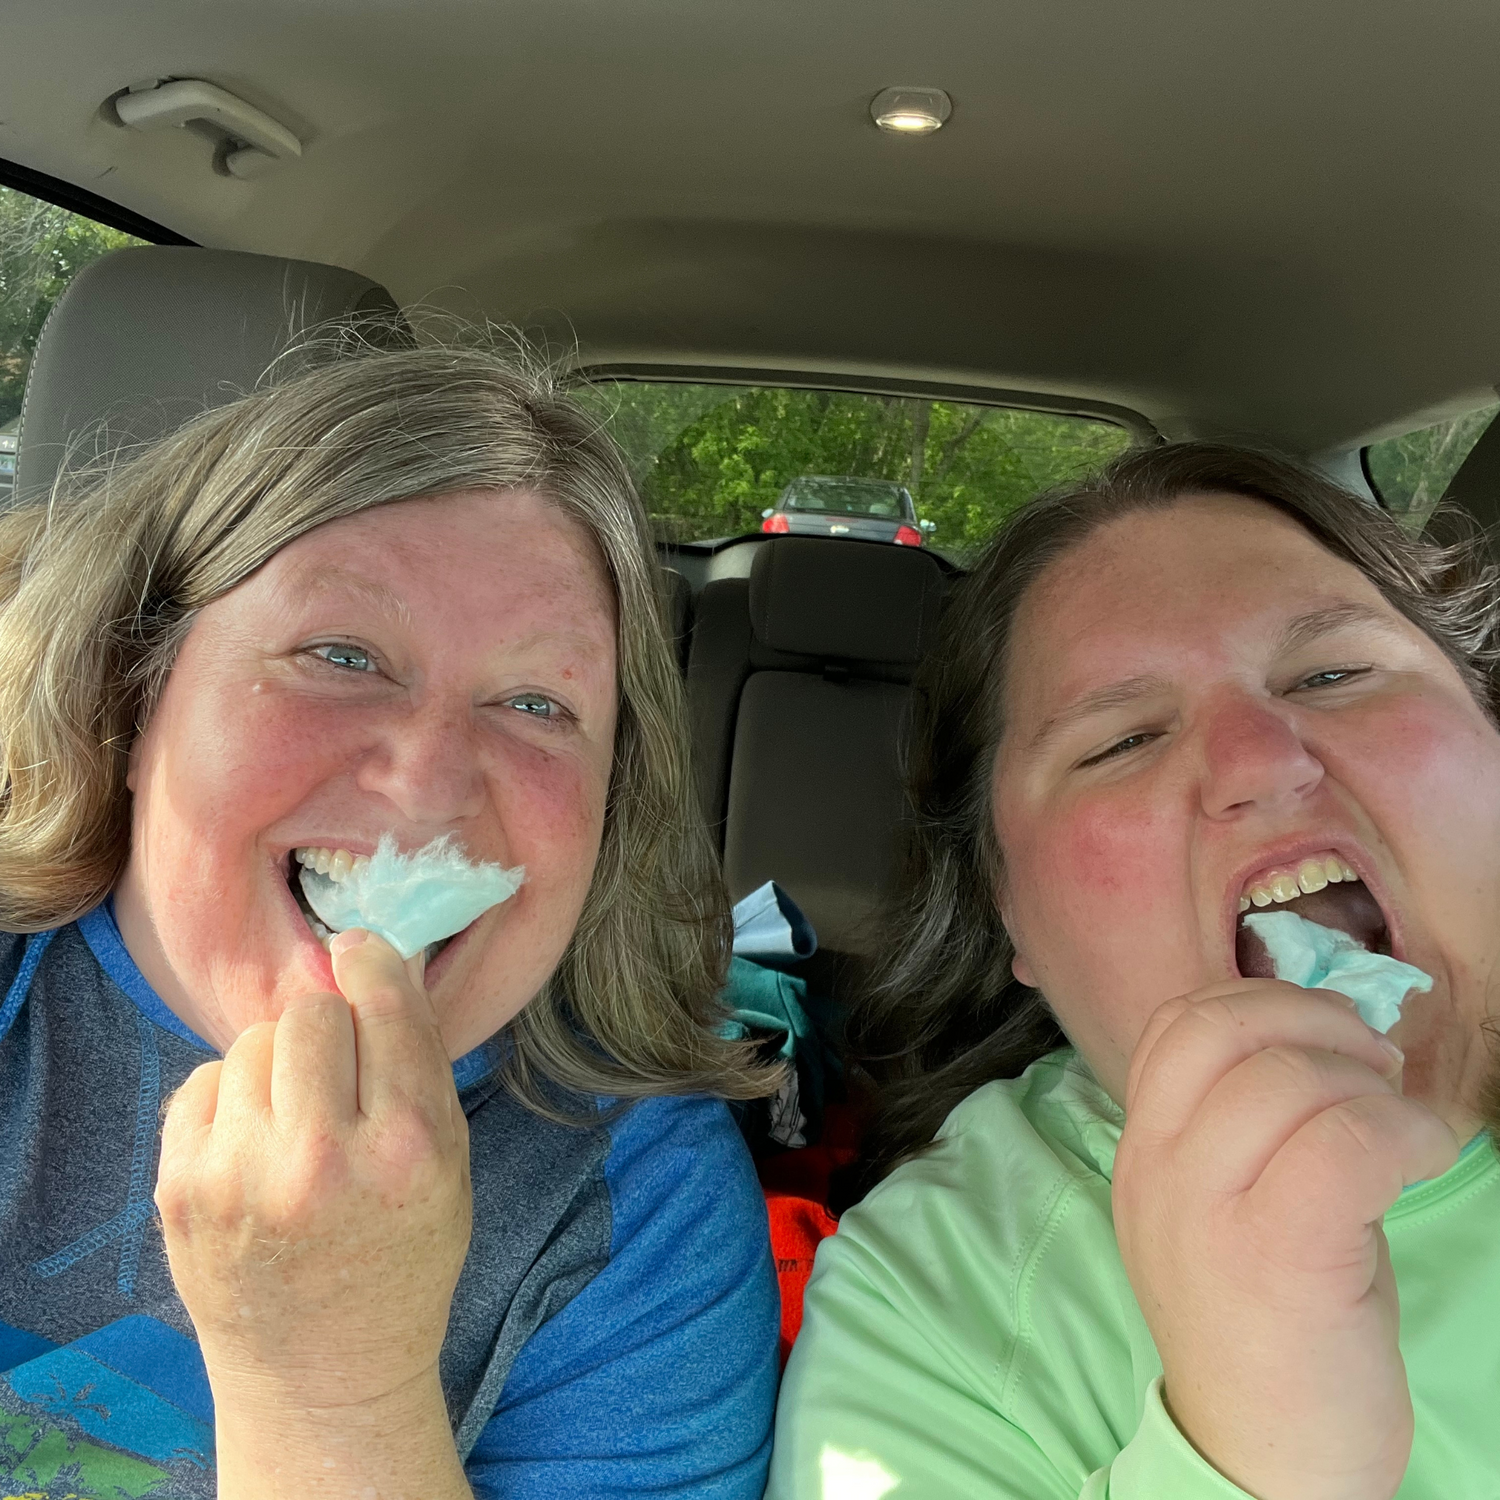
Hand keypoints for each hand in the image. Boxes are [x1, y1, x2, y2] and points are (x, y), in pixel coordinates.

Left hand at [156, 929, 471, 1495]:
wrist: (325, 1369)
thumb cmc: (402, 1254)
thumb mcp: (449, 1161)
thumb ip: (416, 1061)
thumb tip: (366, 955)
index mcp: (407, 1146)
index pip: (382, 1004)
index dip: (370, 962)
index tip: (358, 951)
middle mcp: (322, 1158)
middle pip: (309, 1014)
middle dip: (327, 1026)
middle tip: (338, 1070)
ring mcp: (241, 1175)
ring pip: (252, 1041)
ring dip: (277, 1062)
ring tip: (296, 1115)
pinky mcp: (181, 1189)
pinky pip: (204, 1081)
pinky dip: (231, 1097)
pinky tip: (255, 1143)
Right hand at [1113, 979, 1456, 1499]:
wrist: (1260, 1465)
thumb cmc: (1265, 1332)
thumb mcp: (1222, 1214)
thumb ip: (1238, 1130)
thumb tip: (1316, 1041)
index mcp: (1142, 1155)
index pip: (1176, 1026)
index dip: (1259, 1002)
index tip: (1325, 1039)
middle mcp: (1156, 1173)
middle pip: (1220, 1029)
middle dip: (1315, 1019)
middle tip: (1373, 1064)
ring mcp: (1207, 1214)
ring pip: (1286, 1080)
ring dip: (1371, 1083)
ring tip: (1405, 1125)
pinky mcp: (1276, 1256)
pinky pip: (1345, 1142)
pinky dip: (1404, 1131)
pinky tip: (1426, 1157)